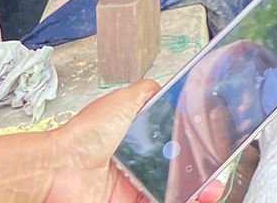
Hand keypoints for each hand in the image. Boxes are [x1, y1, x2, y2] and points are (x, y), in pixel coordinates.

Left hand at [43, 80, 227, 202]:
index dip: (200, 142)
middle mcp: (140, 161)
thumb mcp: (122, 100)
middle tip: (217, 174)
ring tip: (212, 190)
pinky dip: (181, 200)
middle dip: (205, 170)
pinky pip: (162, 202)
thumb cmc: (84, 136)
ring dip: (199, 190)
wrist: (59, 170)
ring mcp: (136, 186)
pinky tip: (195, 197)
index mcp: (140, 136)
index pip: (179, 139)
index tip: (216, 145)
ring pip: (176, 189)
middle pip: (182, 167)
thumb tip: (166, 85)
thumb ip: (146, 92)